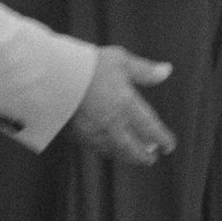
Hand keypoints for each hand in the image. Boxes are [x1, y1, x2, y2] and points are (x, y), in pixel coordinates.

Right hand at [67, 45, 175, 163]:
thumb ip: (144, 71)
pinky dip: (104, 150)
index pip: (149, 127)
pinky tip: (105, 148)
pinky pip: (94, 147)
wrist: (52, 77)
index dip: (161, 138)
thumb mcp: (121, 61)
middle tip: (151, 159)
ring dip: (124, 155)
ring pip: (112, 150)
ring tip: (130, 156)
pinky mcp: (74, 134)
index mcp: (126, 105)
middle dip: (142, 155)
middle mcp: (112, 123)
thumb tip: (167, 71)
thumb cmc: (89, 65)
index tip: (169, 146)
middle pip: (131, 146)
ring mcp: (92, 131)